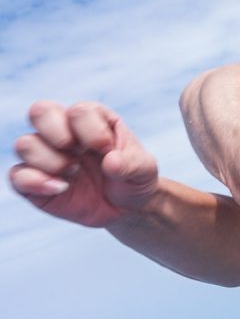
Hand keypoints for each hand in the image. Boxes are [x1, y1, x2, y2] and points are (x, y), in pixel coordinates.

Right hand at [9, 101, 158, 226]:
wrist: (125, 207)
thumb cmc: (133, 178)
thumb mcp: (144, 170)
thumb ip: (133, 163)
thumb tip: (111, 162)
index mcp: (92, 119)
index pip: (79, 111)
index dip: (92, 131)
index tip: (108, 150)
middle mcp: (64, 131)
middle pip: (40, 111)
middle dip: (57, 131)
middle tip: (77, 151)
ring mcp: (47, 155)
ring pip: (25, 143)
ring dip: (50, 160)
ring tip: (73, 173)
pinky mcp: (33, 182)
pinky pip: (16, 175)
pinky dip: (35, 182)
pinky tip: (60, 189)